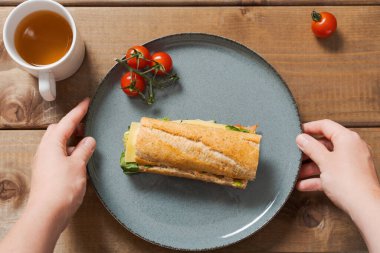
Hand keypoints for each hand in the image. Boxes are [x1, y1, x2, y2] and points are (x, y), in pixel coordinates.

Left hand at [27, 98, 95, 232]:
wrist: (48, 214)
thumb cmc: (62, 188)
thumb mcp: (78, 165)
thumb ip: (85, 149)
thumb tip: (89, 141)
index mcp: (52, 144)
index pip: (67, 122)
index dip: (79, 111)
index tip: (87, 102)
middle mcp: (46, 151)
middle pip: (58, 131)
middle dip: (73, 126)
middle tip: (87, 127)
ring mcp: (45, 162)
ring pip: (59, 144)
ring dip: (73, 141)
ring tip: (87, 144)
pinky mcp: (48, 173)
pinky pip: (60, 156)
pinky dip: (71, 153)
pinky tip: (81, 160)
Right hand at [296, 119, 379, 213]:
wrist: (365, 207)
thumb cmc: (349, 182)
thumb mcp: (324, 161)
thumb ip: (311, 147)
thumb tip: (302, 138)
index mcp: (347, 139)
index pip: (326, 125)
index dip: (310, 127)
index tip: (298, 132)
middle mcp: (352, 148)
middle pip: (325, 144)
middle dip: (308, 152)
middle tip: (295, 154)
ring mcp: (352, 163)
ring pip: (326, 160)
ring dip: (310, 167)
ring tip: (297, 173)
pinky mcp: (350, 177)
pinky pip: (330, 173)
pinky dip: (317, 178)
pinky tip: (304, 184)